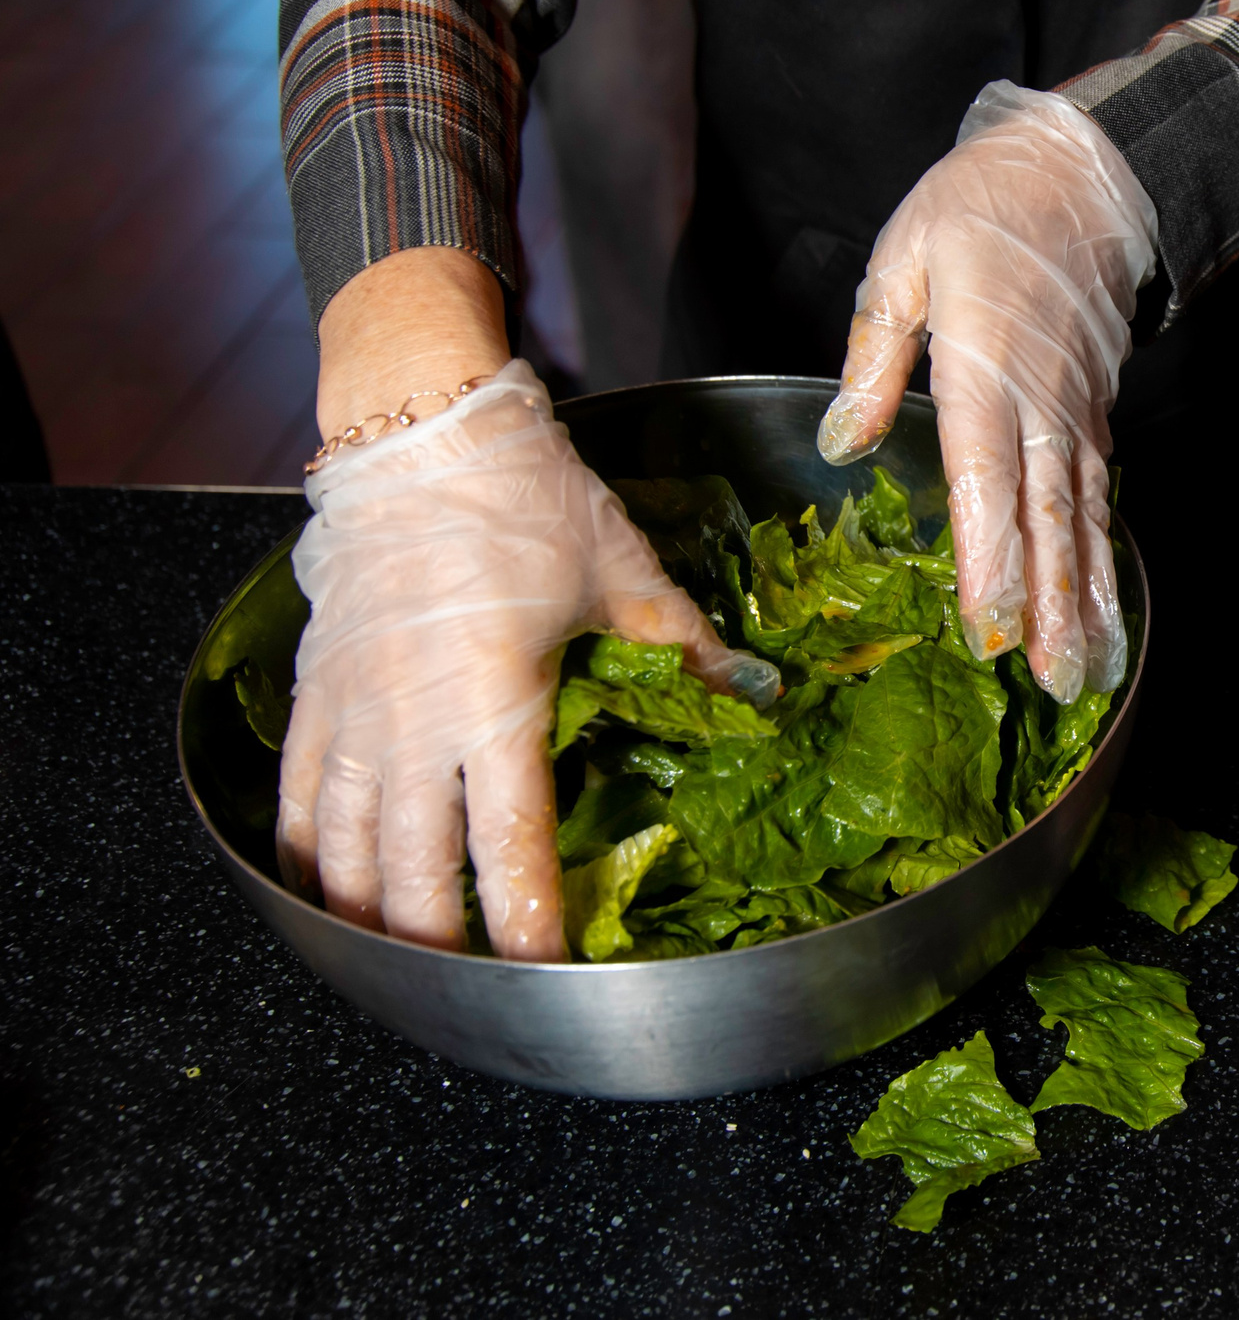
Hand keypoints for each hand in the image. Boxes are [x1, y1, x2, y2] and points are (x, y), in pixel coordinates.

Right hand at [277, 361, 776, 957]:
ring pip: (343, 849)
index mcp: (496, 705)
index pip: (509, 844)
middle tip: (470, 993)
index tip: (548, 974)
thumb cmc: (524, 500)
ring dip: (369, 915)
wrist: (421, 432)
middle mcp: (412, 726)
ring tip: (398, 963)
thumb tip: (755, 695)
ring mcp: (353, 712)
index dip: (528, 922)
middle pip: (412, 872)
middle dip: (441, 944)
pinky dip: (305, 853)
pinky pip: (298, 795)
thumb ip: (686, 648)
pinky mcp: (316, 690)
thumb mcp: (623, 575)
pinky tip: (323, 889)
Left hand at [817, 84, 1154, 702]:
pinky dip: (1101, 559)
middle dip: (1050, 607)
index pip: (986, 479)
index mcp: (986, 368)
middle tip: (1051, 683)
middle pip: (1048, 520)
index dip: (991, 559)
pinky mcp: (1094, 414)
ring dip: (1085, 599)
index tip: (990, 629)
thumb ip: (873, 359)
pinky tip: (1100, 608)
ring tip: (1086, 670)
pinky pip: (1098, 498)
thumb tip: (840, 442)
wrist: (1086, 172)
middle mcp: (1040, 405)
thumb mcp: (903, 263)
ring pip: (1083, 519)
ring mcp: (1076, 414)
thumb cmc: (982, 208)